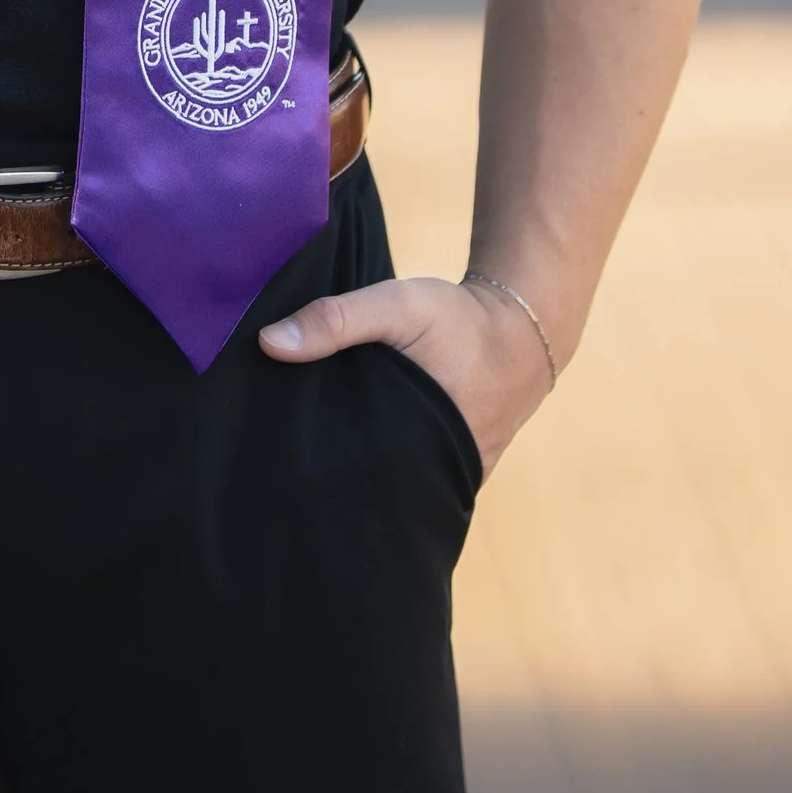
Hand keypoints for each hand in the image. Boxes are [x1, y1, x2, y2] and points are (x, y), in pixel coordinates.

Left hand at [257, 271, 555, 474]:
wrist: (523, 333)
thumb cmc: (458, 321)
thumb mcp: (397, 305)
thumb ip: (337, 320)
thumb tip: (268, 343)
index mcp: (417, 443)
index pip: (350, 476)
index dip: (313, 469)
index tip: (272, 458)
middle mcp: (434, 474)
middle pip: (366, 486)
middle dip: (330, 475)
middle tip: (280, 460)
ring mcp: (449, 479)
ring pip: (390, 486)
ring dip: (359, 472)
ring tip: (307, 461)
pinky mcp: (457, 472)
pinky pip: (413, 478)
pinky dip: (387, 466)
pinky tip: (353, 451)